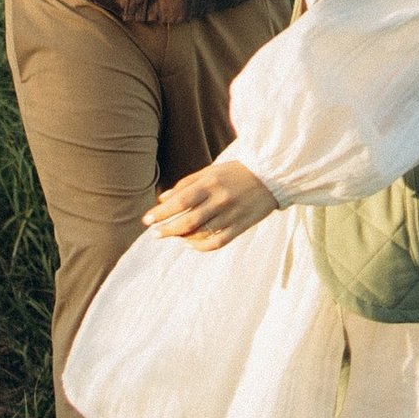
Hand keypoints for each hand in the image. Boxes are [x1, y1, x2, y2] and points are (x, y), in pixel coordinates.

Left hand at [144, 155, 277, 249]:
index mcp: (210, 183)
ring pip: (201, 233)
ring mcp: (231, 215)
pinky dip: (201, 246)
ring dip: (181, 237)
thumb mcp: (210, 171)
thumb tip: (163, 199)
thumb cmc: (235, 172)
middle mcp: (219, 200)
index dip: (161, 213)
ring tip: (171, 236)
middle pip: (187, 221)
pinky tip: (190, 244)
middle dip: (167, 229)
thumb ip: (186, 183)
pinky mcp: (240, 226)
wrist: (271, 176)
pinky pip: (217, 242)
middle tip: (154, 233)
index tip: (147, 220)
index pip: (180, 202)